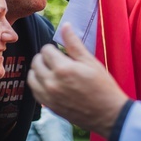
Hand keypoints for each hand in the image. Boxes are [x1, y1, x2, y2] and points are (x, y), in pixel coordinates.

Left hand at [28, 23, 128, 138]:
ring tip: (51, 70)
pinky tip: (48, 82)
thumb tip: (65, 26)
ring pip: (32, 76)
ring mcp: (49, 96)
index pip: (46, 50)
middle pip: (36, 61)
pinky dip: (38, 84)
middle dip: (44, 57)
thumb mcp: (90, 62)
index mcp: (63, 69)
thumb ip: (74, 44)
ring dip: (38, 70)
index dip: (53, 48)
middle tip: (56, 60)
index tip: (61, 52)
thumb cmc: (103, 86)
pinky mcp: (50, 106)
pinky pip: (34, 91)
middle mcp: (52, 83)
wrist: (108, 114)